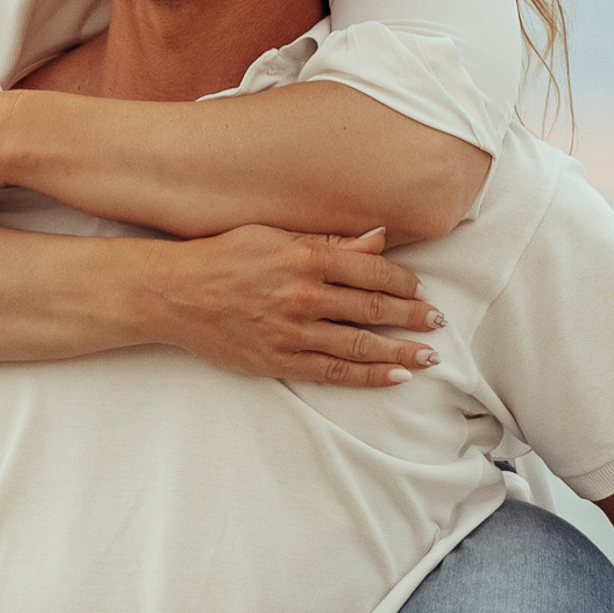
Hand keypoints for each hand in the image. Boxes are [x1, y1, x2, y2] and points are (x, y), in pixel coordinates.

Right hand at [152, 228, 442, 388]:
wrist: (174, 293)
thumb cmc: (224, 257)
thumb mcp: (275, 235)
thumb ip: (328, 240)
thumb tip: (378, 239)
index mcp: (305, 257)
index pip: (371, 269)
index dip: (403, 281)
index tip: (422, 290)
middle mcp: (304, 295)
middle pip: (373, 308)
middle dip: (412, 317)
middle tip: (438, 324)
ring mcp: (292, 332)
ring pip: (359, 345)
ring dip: (400, 352)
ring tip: (428, 357)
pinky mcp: (278, 360)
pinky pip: (332, 372)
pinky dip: (366, 376)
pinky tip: (393, 377)